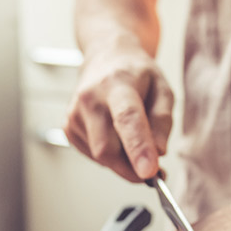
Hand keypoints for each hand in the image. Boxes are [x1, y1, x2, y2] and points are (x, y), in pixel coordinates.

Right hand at [65, 45, 174, 182]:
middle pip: (108, 149)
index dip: (138, 147)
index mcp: (117, 84)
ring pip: (101, 157)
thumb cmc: (136, 74)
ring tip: (131, 136)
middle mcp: (90, 98)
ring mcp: (74, 114)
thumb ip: (163, 120)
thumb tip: (158, 152)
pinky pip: (94, 156)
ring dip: (122, 160)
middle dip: (132, 168)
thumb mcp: (162, 89)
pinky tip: (114, 134)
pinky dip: (110, 155)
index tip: (149, 172)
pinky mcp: (68, 127)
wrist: (105, 58)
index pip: (127, 118)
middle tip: (153, 168)